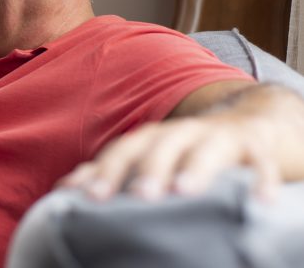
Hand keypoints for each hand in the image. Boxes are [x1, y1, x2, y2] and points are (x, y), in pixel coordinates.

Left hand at [56, 115, 279, 201]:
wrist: (242, 125)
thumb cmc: (181, 150)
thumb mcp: (146, 157)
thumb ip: (109, 171)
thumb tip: (63, 189)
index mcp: (151, 137)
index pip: (123, 150)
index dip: (107, 171)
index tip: (89, 196)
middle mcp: (181, 133)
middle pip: (162, 147)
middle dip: (149, 169)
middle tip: (140, 196)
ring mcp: (218, 138)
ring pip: (207, 150)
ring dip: (196, 169)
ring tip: (185, 192)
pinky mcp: (254, 150)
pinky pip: (260, 164)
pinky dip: (262, 179)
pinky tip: (260, 200)